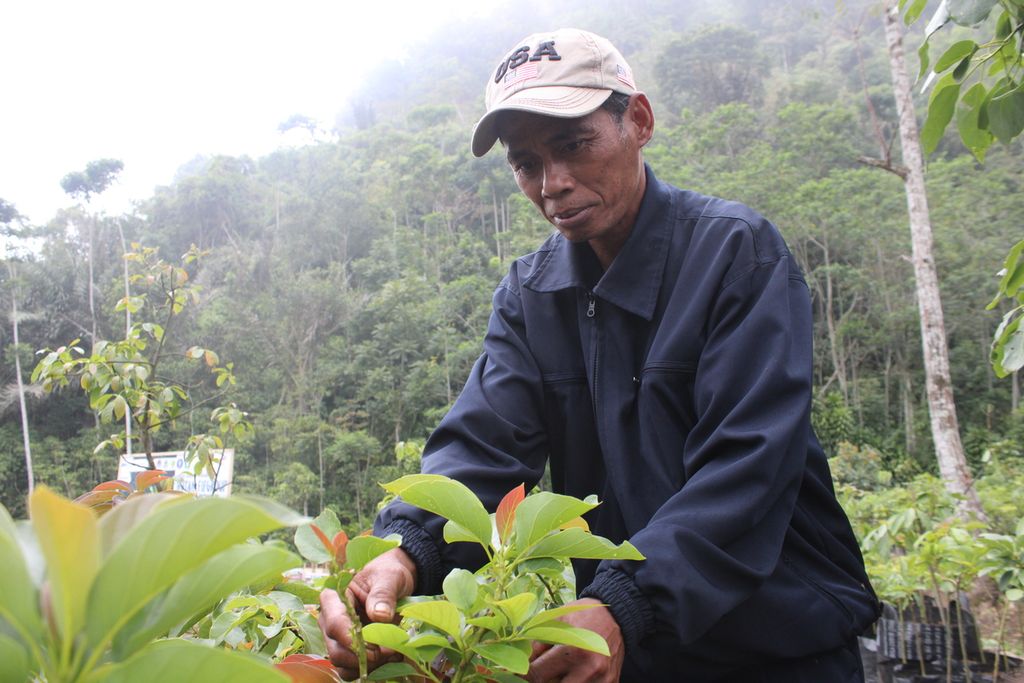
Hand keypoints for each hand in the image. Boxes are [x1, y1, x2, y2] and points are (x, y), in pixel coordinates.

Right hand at [319, 547, 416, 679]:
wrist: (396, 583)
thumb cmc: (388, 575)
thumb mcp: (389, 577)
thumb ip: (383, 593)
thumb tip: (380, 615)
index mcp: (334, 599)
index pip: (333, 623)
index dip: (350, 639)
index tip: (373, 647)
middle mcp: (330, 621)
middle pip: (336, 651)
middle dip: (364, 657)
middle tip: (389, 651)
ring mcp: (338, 639)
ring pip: (343, 665)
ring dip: (369, 666)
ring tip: (392, 654)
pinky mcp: (349, 651)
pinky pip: (352, 670)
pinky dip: (372, 670)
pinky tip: (390, 658)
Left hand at [526, 598, 623, 682]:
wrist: (616, 616)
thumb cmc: (582, 616)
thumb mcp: (556, 621)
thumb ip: (536, 643)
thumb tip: (520, 663)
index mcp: (573, 650)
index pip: (537, 674)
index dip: (522, 675)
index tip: (514, 673)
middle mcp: (589, 669)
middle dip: (541, 681)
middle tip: (539, 671)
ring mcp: (601, 680)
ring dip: (559, 681)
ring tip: (557, 671)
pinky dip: (575, 682)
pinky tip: (571, 674)